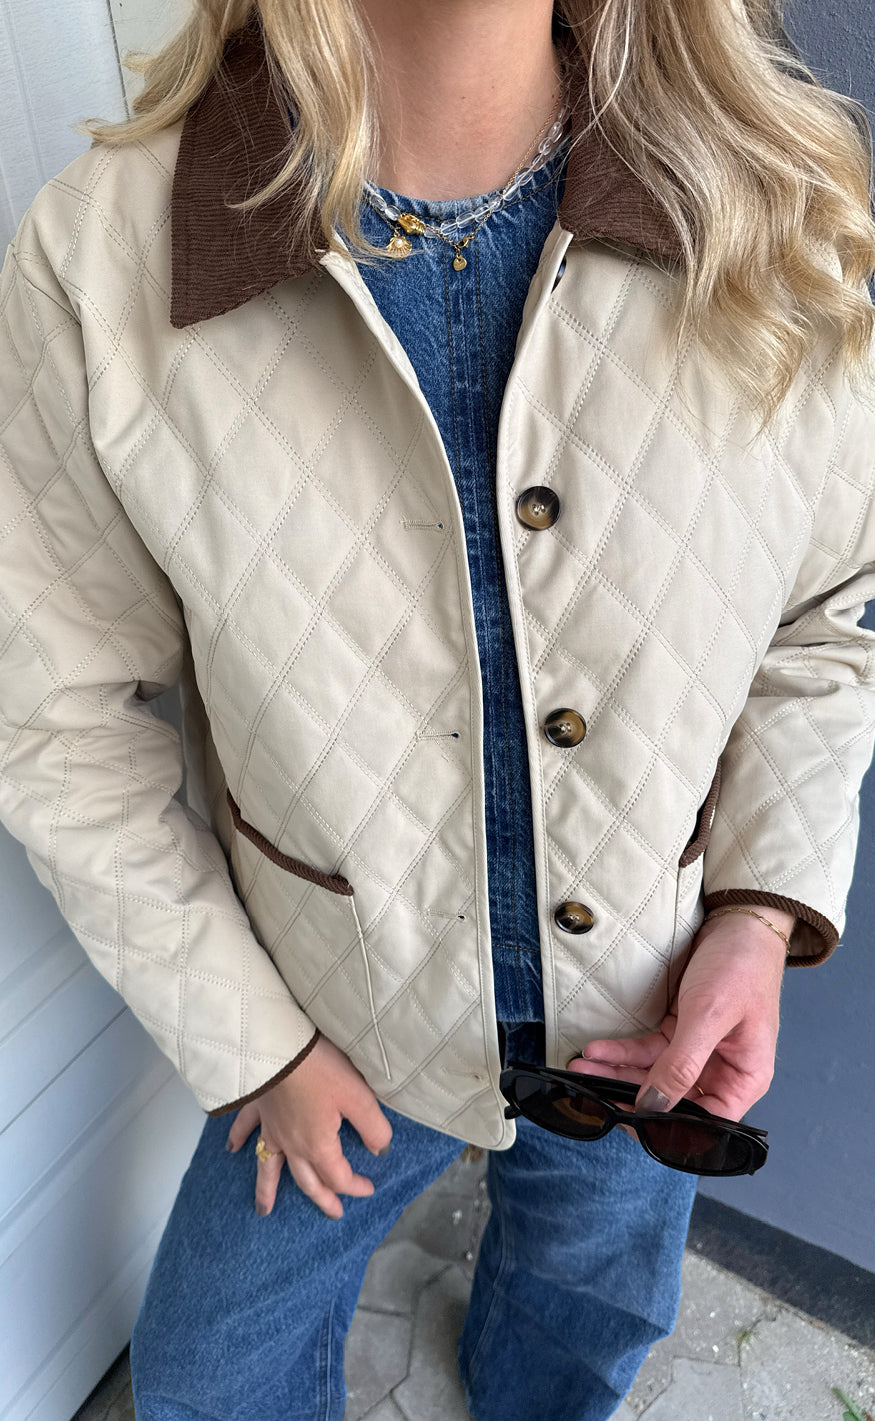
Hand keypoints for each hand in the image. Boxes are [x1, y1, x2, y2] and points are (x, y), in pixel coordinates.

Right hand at [224, 1034, 392, 1219]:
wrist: (279, 1046)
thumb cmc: (320, 1069)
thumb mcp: (358, 1097)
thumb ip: (373, 1128)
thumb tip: (381, 1149)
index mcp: (318, 1145)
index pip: (338, 1177)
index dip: (355, 1186)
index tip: (369, 1188)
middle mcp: (292, 1145)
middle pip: (307, 1181)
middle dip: (322, 1199)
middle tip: (333, 1213)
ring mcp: (271, 1128)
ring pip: (268, 1167)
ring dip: (267, 1190)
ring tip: (263, 1211)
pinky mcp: (258, 1108)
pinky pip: (245, 1129)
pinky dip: (239, 1140)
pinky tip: (233, 1149)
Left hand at [567, 906, 792, 1120]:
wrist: (738, 922)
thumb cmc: (741, 967)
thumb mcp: (710, 1016)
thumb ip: (682, 1064)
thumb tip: (655, 1105)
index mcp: (744, 1080)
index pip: (705, 1125)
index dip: (667, 1130)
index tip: (628, 1121)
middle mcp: (722, 1073)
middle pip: (673, 1101)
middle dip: (630, 1097)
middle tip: (591, 1094)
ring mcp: (699, 1053)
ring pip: (652, 1076)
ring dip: (617, 1074)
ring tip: (582, 1068)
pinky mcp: (680, 1033)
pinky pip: (647, 1051)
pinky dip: (621, 1052)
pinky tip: (596, 1051)